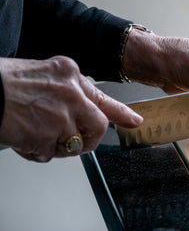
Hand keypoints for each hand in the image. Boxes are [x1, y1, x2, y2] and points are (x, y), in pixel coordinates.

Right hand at [0, 56, 142, 161]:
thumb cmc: (2, 83)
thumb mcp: (42, 75)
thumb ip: (66, 91)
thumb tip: (82, 108)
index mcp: (70, 74)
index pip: (103, 97)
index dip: (121, 113)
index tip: (134, 121)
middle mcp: (72, 94)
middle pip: (98, 126)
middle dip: (88, 139)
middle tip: (73, 141)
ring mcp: (61, 117)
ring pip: (74, 144)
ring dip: (55, 146)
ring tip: (34, 133)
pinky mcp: (47, 137)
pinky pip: (49, 155)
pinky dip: (35, 152)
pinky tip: (22, 139)